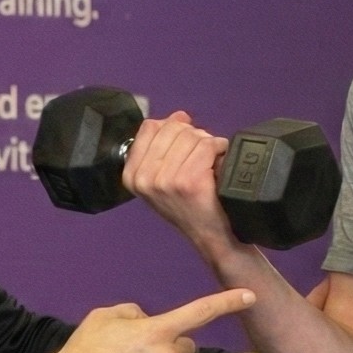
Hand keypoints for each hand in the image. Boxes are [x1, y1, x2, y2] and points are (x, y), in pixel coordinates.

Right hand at [121, 109, 241, 262]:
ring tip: (209, 163)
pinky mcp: (188, 181)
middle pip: (173, 128)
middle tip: (201, 157)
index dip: (171, 127)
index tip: (184, 143)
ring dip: (208, 144)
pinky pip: (207, 145)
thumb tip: (177, 116)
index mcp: (132, 176)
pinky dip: (220, 149)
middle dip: (193, 136)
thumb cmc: (189, 206)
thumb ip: (162, 146)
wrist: (210, 236)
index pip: (149, 127)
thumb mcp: (162, 178)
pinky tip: (219, 164)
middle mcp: (145, 178)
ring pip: (192, 136)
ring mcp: (165, 180)